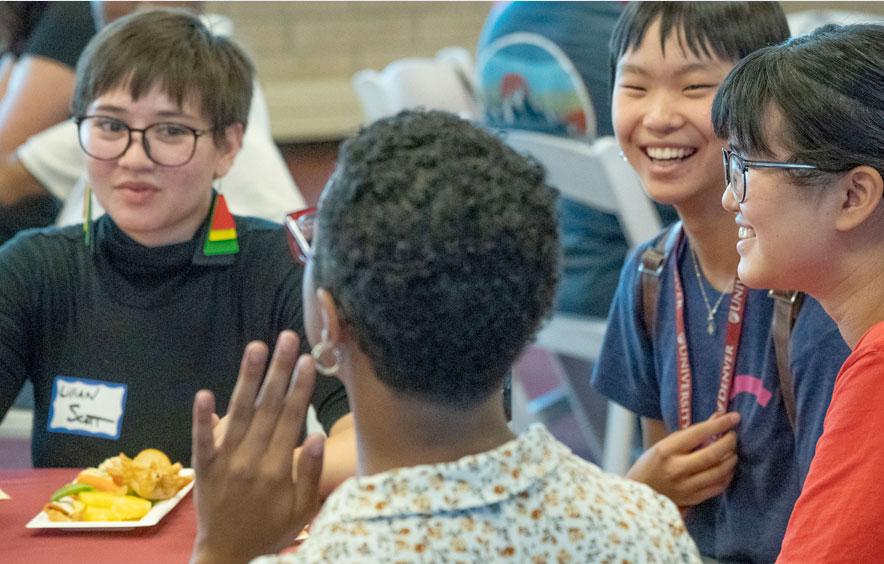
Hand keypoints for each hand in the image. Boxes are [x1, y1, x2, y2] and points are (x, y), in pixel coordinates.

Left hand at [190, 330, 325, 563]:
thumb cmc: (270, 530)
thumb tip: (314, 434)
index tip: (308, 359)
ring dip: (247, 378)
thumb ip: (309, 472)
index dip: (299, 387)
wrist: (228, 555)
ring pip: (238, 413)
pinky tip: (204, 393)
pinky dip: (202, 417)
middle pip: (268, 407)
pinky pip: (201, 439)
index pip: (291, 418)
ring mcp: (225, 462)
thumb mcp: (302, 510)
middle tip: (287, 338)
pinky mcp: (203, 467)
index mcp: (277, 469)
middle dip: (279, 370)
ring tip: (256, 347)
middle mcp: (251, 460)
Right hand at [626, 412, 739, 507]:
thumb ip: (689, 434)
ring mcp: (685, 487)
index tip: (734, 417)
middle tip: (733, 435)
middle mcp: (676, 469)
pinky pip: (718, 487)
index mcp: (666, 450)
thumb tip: (717, 418)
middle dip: (729, 442)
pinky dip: (727, 475)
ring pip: (719, 471)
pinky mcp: (692, 500)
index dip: (720, 424)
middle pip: (713, 453)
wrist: (638, 494)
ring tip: (731, 452)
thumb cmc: (650, 465)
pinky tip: (726, 469)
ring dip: (731, 459)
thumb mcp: (663, 445)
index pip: (699, 433)